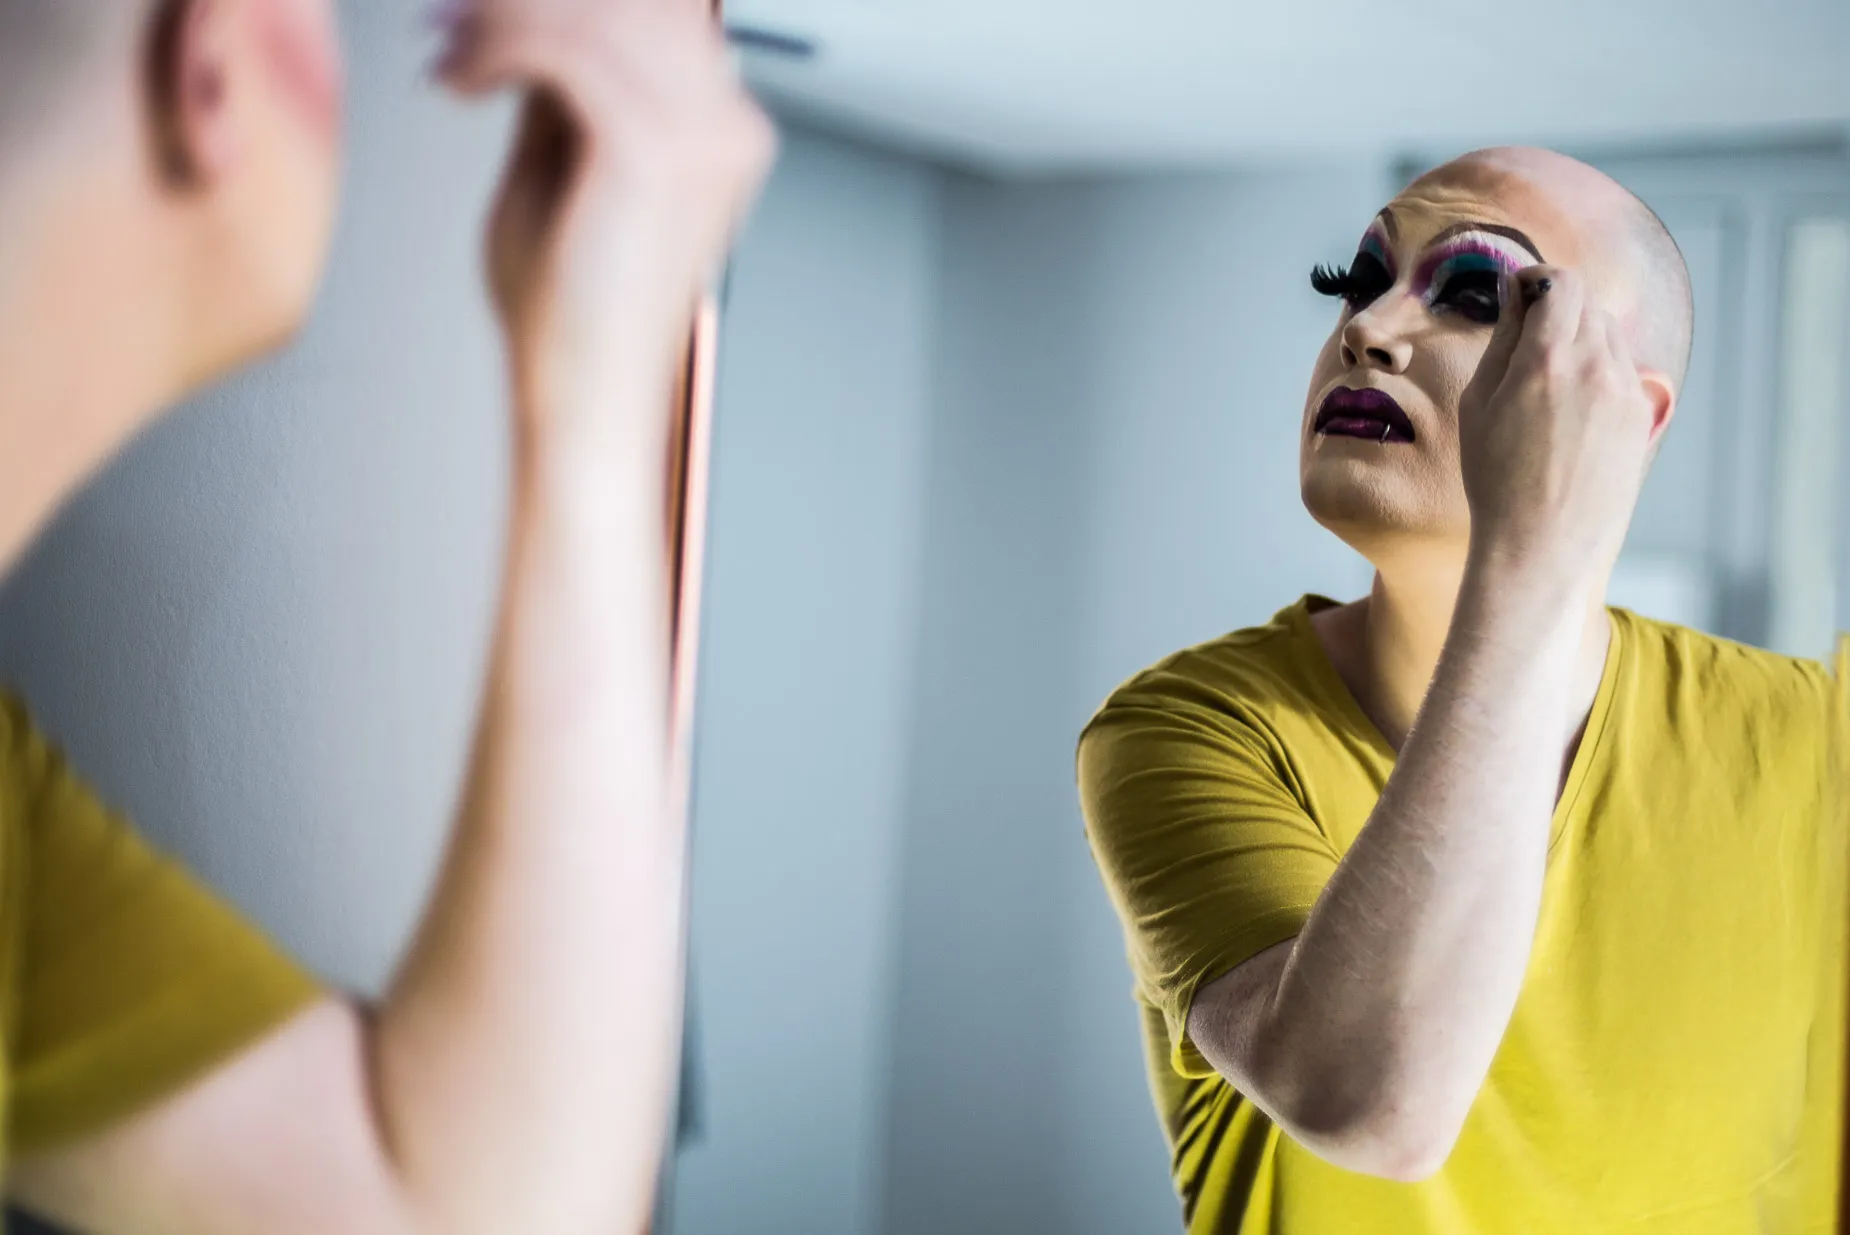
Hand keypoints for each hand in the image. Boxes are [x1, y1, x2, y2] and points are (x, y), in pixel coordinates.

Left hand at [432, 0, 776, 423]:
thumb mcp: (560, 166)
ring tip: (453, 54)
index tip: (484, 10)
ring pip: (593, 10)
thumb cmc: (572, 311)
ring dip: (502, 18)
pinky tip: (458, 82)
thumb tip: (535, 15)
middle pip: (636, 1)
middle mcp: (727, 124)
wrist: (584, 394)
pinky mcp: (653, 150)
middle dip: (528, 3)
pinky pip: (563, 46)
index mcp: (721, 129)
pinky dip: (493, 49)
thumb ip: (564, 86)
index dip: (573, 0)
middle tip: (455, 19)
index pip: (659, 12)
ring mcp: (703, 134)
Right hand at [1457, 267, 1663, 587]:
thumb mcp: (1478, 403)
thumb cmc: (1495, 478)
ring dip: (1581, 342)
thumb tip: (1519, 292)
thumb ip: (1503, 338)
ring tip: (1548, 391)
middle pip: (1588, 304)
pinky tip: (1572, 418)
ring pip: (1610, 336)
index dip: (1537, 281)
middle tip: (1527, 350)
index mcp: (1548, 358)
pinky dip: (1599, 376)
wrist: (1541, 544)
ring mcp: (1627, 391)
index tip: (1519, 297)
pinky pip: (1624, 372)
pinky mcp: (1643, 415)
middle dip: (1559, 312)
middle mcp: (1596, 366)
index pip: (1560, 281)